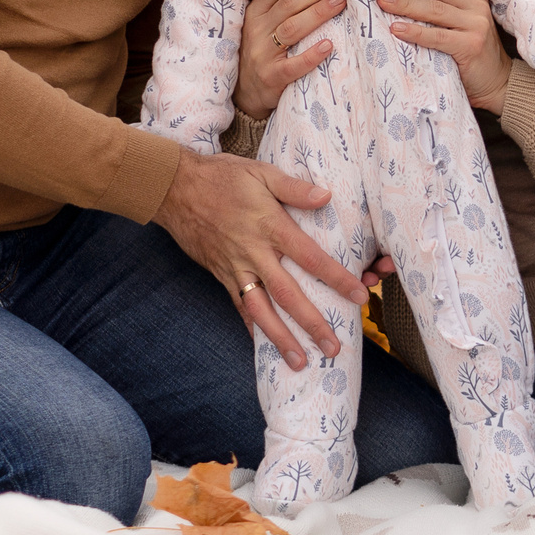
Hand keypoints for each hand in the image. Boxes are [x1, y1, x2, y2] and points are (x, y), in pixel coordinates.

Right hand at [153, 148, 366, 369]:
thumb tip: (326, 196)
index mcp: (269, 226)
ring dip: (281, 338)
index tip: (359, 296)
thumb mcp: (261, 172)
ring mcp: (235, 268)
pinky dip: (251, 327)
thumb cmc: (221, 177)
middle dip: (312, 323)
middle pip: (288, 295)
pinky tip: (263, 345)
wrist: (174, 188)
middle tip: (333, 347)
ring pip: (261, 310)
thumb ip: (294, 188)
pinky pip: (239, 306)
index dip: (336, 278)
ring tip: (300, 362)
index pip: (310, 257)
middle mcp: (253, 253)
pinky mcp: (221, 274)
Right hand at [235, 0, 344, 121]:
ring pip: (292, 28)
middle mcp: (256, 29)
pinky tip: (329, 45)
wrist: (246, 93)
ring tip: (341, 1)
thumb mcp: (264, 24)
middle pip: (289, 2)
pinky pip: (293, 65)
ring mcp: (262, 54)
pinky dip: (312, 55)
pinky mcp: (271, 77)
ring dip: (318, 12)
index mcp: (256, 11)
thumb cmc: (264, 51)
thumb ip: (283, 5)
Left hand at [382, 0, 507, 113]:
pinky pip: (438, 36)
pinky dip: (415, 32)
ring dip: (406, 4)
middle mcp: (476, 6)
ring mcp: (476, 25)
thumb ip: (444, 6)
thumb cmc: (471, 51)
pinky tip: (396, 29)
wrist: (498, 83)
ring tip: (382, 0)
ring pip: (435, 9)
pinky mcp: (471, 46)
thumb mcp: (463, 22)